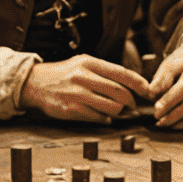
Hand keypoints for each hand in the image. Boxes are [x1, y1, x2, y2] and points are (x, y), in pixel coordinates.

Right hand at [21, 55, 148, 122]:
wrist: (35, 83)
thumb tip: (128, 83)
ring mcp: (77, 94)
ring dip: (119, 111)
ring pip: (111, 106)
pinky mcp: (71, 109)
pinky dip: (105, 118)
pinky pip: (97, 117)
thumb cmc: (63, 73)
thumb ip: (104, 72)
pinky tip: (103, 115)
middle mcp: (84, 77)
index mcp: (89, 63)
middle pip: (119, 92)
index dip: (138, 83)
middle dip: (131, 101)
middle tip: (133, 105)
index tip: (147, 90)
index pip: (121, 73)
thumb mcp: (83, 64)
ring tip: (117, 111)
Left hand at [150, 47, 182, 127]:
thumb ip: (160, 78)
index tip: (150, 95)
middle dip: (169, 104)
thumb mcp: (171, 63)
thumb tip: (152, 93)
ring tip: (165, 122)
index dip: (160, 84)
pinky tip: (179, 125)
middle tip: (156, 114)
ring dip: (179, 116)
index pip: (172, 71)